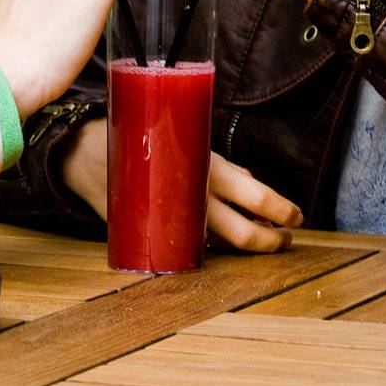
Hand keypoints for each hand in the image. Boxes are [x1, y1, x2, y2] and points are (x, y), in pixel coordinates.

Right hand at [60, 119, 303, 251]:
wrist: (88, 153)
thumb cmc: (145, 140)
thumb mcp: (187, 140)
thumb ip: (218, 165)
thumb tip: (249, 179)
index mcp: (207, 169)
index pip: (257, 197)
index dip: (283, 210)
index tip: (297, 216)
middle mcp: (196, 198)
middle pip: (244, 234)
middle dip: (272, 240)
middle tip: (286, 238)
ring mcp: (177, 219)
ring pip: (222, 244)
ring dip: (249, 243)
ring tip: (264, 237)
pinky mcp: (158, 232)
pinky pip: (196, 246)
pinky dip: (217, 245)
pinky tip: (227, 241)